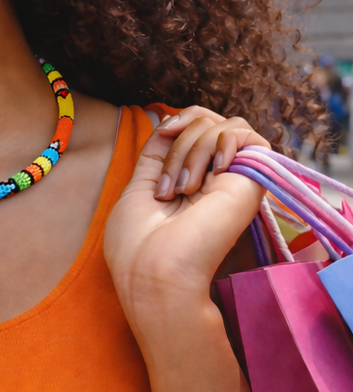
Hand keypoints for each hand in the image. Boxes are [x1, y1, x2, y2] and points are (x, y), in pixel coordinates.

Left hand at [104, 107, 267, 323]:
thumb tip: (168, 122)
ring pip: (223, 124)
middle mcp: (213, 175)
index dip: (176, 122)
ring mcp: (234, 177)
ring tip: (185, 189)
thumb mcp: (140, 188)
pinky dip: (222, 140)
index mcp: (187, 178)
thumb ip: (158, 155)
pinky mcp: (254, 180)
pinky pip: (244, 133)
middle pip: (205, 120)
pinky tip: (214, 171)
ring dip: (194, 147)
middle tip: (169, 186)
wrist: (155, 271)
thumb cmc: (137, 243)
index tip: (164, 134)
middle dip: (180, 139)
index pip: (191, 127)